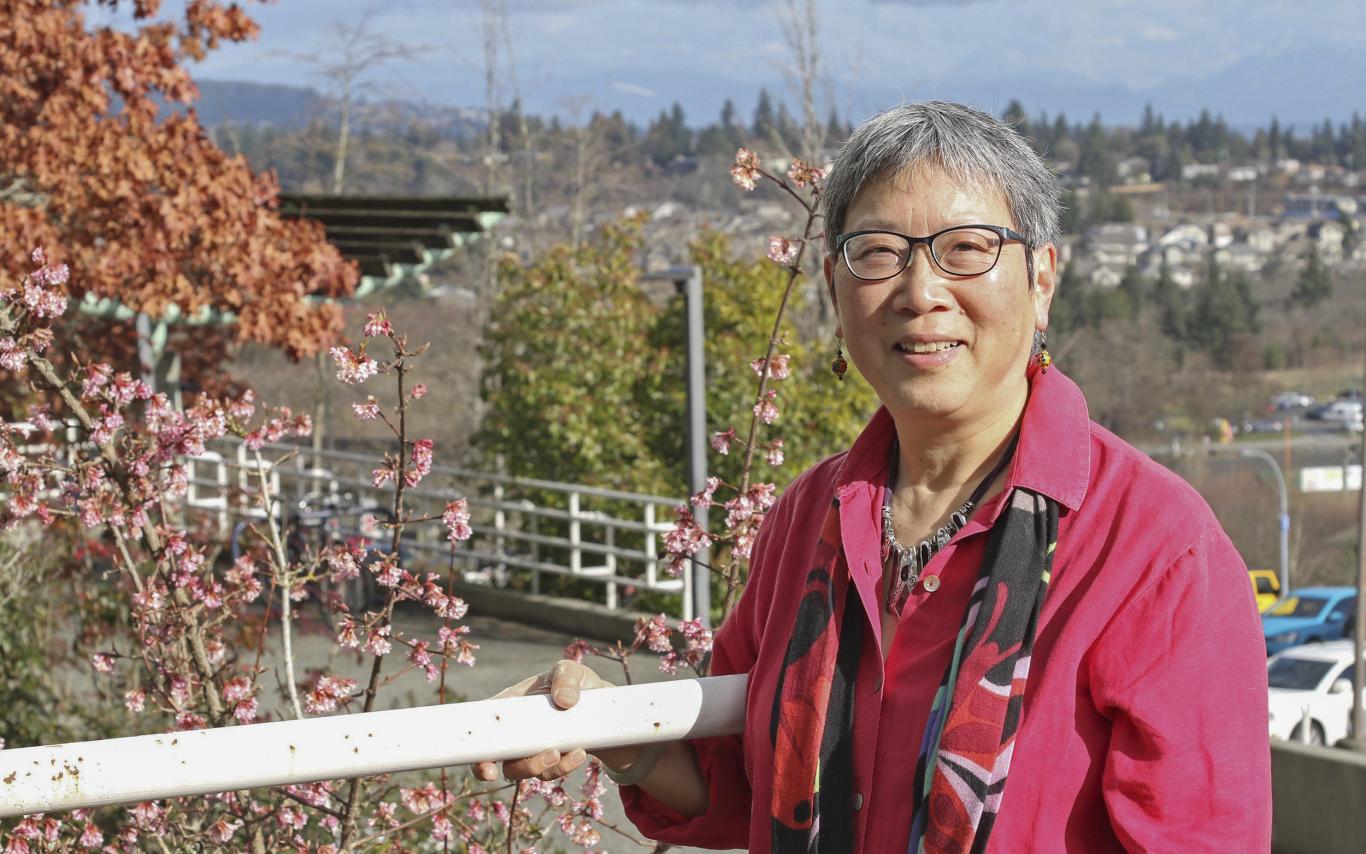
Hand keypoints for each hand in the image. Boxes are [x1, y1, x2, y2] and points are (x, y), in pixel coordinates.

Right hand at [470, 659, 613, 782]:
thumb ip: (566, 677)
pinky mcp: (551, 761)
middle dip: (518, 767)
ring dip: (544, 767)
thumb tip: (564, 700)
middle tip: (545, 759)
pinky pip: (548, 773)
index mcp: (511, 704)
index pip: (485, 724)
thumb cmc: (581, 685)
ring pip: (523, 769)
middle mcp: (516, 729)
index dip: (477, 748)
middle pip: (500, 756)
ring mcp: (532, 747)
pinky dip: (563, 767)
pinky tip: (580, 753)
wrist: (611, 711)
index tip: (487, 766)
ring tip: (570, 752)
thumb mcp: (574, 671)